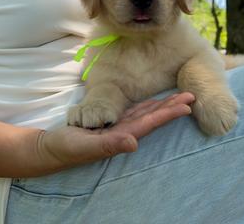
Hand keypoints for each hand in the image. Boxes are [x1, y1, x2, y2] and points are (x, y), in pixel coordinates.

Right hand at [38, 92, 194, 169]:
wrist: (52, 148)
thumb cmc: (66, 148)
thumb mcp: (85, 147)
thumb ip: (108, 146)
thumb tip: (133, 143)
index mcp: (121, 136)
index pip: (150, 123)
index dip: (168, 114)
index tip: (186, 105)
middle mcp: (124, 131)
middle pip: (153, 117)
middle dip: (173, 107)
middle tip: (192, 95)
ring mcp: (119, 125)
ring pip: (147, 113)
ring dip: (165, 105)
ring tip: (182, 97)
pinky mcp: (111, 120)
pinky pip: (134, 111)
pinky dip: (148, 105)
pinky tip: (157, 101)